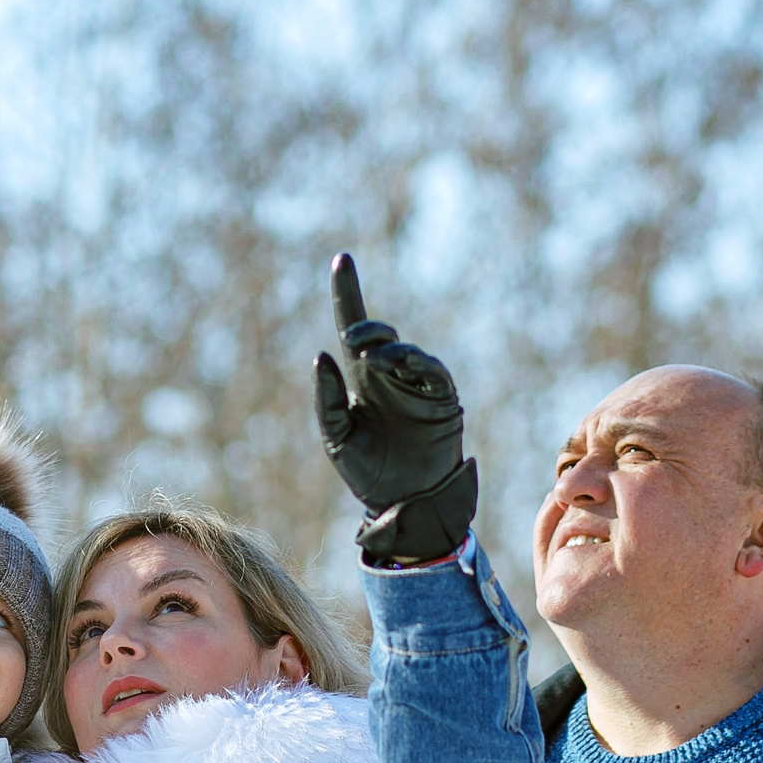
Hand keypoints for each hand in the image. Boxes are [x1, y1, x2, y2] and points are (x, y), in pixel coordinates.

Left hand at [312, 252, 477, 564]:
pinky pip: (432, 373)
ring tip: (374, 360)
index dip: (347, 292)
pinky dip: (418, 364)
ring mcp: (416, 385)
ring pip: (406, 352)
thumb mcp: (337, 438)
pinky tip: (402, 365)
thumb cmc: (368, 471)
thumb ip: (326, 400)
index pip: (351, 328)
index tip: (342, 259)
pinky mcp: (441, 399)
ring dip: (390, 351)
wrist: (404, 503)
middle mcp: (388, 375)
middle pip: (379, 335)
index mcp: (360, 379)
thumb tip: (321, 356)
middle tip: (355, 340)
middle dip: (368, 330)